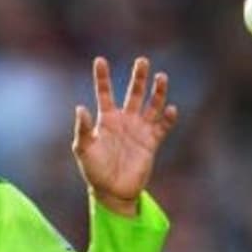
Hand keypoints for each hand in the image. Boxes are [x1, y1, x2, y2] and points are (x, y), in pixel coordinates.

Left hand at [72, 56, 178, 215]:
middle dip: (138, 77)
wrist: (113, 191)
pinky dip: (168, 118)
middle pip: (133, 93)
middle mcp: (125, 120)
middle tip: (142, 61)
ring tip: (161, 77)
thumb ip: (83, 129)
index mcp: (106, 119)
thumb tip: (80, 108)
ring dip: (157, 92)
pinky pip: (162, 126)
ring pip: (151, 105)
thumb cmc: (94, 170)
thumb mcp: (83, 149)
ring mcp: (139, 130)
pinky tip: (170, 109)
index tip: (100, 60)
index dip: (103, 77)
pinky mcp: (152, 142)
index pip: (105, 92)